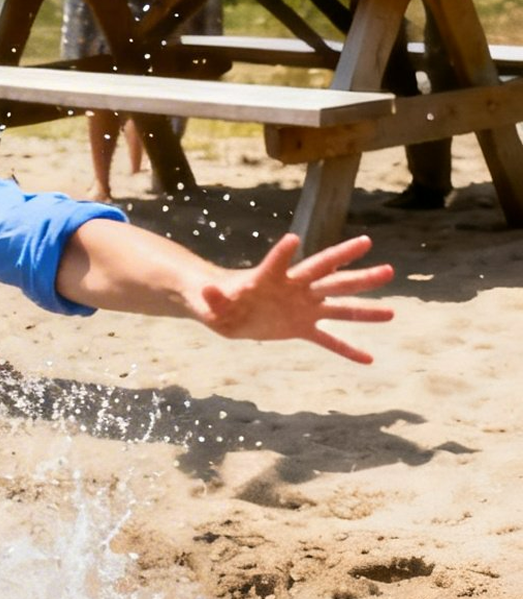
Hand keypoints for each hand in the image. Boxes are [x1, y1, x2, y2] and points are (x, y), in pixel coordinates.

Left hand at [194, 233, 394, 362]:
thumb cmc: (218, 300)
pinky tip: (368, 359)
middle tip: (387, 269)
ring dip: (364, 311)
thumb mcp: (212, 302)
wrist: (226, 310)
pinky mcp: (300, 328)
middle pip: (330, 278)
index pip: (281, 262)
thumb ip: (214, 297)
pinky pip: (327, 340)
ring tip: (392, 313)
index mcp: (271, 278)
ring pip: (338, 308)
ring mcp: (303, 308)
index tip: (293, 240)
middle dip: (357, 275)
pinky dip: (345, 349)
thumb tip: (206, 291)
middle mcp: (295, 288)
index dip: (283, 253)